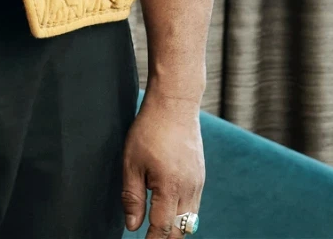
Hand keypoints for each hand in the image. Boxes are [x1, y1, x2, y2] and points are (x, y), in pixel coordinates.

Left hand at [121, 90, 204, 235]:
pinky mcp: (201, 177)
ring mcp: (198, 184)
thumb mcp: (131, 161)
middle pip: (180, 230)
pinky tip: (170, 210)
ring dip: (175, 229)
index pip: (162, 228)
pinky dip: (183, 214)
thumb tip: (132, 226)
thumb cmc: (149, 130)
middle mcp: (188, 190)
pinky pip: (194, 206)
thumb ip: (132, 195)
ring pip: (190, 221)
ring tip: (159, 230)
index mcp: (169, 188)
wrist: (175, 105)